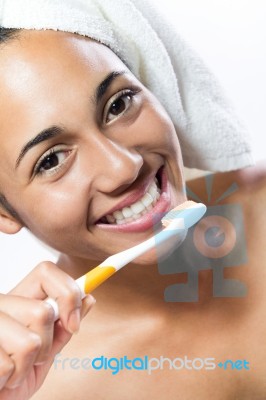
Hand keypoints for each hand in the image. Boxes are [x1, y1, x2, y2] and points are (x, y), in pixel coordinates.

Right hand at [0, 261, 94, 399]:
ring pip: (30, 342)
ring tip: (14, 370)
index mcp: (18, 299)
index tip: (74, 323)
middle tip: (31, 358)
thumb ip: (63, 327)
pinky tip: (1, 378)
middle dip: (46, 344)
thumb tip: (88, 299)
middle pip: (43, 311)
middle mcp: (0, 303)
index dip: (68, 292)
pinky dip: (10, 379)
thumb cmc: (15, 374)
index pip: (46, 272)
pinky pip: (9, 366)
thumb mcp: (45, 351)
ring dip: (27, 366)